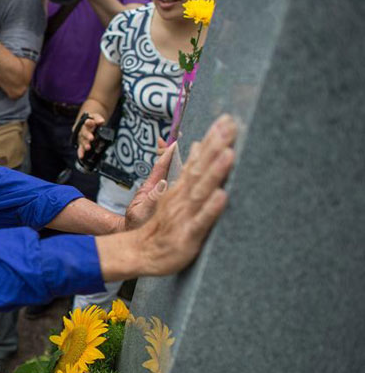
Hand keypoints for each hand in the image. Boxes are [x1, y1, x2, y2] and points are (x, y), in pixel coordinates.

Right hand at [75, 113, 105, 158]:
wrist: (88, 123)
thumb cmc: (93, 120)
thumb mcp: (96, 117)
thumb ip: (98, 119)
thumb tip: (101, 121)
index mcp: (86, 122)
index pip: (87, 122)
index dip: (89, 123)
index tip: (90, 123)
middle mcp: (82, 130)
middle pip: (84, 132)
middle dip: (87, 135)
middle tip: (91, 138)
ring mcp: (81, 137)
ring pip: (82, 141)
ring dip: (85, 144)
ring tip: (88, 148)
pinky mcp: (81, 143)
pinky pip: (80, 148)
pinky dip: (80, 152)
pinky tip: (81, 156)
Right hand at [129, 114, 236, 275]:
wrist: (140, 252)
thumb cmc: (161, 225)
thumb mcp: (169, 194)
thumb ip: (184, 171)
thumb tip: (194, 146)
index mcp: (180, 189)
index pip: (197, 160)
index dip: (211, 140)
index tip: (227, 120)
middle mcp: (182, 198)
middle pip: (199, 169)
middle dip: (215, 146)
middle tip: (231, 125)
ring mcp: (184, 216)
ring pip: (200, 191)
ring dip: (214, 172)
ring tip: (229, 154)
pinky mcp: (188, 236)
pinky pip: (200, 221)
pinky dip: (211, 209)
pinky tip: (222, 196)